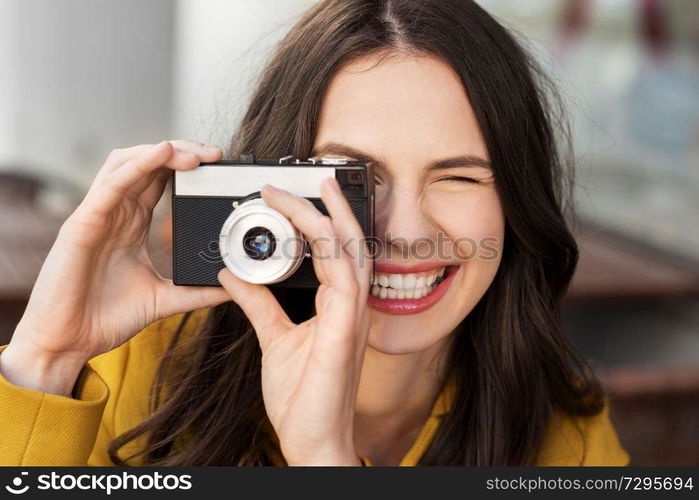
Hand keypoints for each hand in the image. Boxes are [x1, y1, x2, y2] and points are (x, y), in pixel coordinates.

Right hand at [1, 140, 230, 395]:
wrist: (69, 342)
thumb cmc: (105, 317)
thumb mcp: (165, 299)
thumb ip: (198, 291)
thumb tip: (235, 287)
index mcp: (132, 223)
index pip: (160, 179)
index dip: (188, 165)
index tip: (219, 166)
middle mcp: (116, 212)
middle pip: (148, 163)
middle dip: (183, 151)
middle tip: (215, 154)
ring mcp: (98, 214)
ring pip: (128, 162)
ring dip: (164, 151)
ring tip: (196, 154)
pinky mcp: (83, 223)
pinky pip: (112, 184)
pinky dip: (139, 163)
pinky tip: (163, 152)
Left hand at [217, 178, 371, 464]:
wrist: (312, 439)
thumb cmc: (302, 396)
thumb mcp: (273, 337)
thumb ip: (258, 302)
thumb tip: (234, 273)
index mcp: (336, 307)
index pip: (337, 252)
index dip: (324, 221)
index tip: (301, 196)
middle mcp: (350, 307)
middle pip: (352, 243)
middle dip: (337, 206)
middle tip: (320, 175)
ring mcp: (352, 317)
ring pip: (352, 253)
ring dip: (333, 217)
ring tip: (316, 187)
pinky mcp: (345, 331)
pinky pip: (343, 280)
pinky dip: (330, 249)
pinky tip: (313, 229)